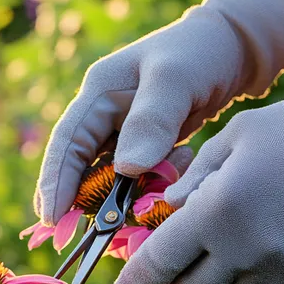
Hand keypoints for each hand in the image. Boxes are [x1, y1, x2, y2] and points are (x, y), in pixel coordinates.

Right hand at [33, 0, 283, 224]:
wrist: (232, 50)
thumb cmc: (200, 53)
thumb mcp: (175, 78)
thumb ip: (152, 120)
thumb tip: (126, 169)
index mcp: (98, 95)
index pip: (67, 143)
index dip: (55, 182)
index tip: (51, 217)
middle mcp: (104, 119)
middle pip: (82, 169)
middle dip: (89, 201)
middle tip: (98, 233)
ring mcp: (123, 136)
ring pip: (109, 180)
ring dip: (126, 199)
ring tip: (146, 210)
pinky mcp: (145, 151)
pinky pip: (137, 182)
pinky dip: (149, 193)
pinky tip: (170, 190)